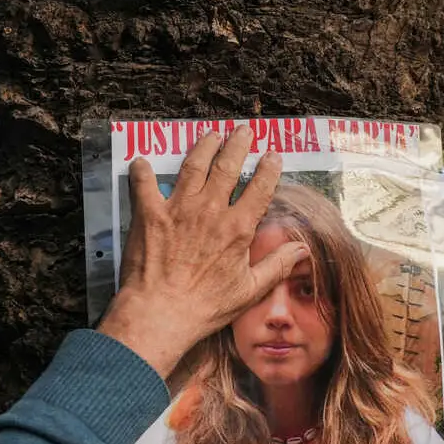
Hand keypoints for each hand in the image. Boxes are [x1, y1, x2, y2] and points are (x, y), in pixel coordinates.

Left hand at [98, 126, 308, 376]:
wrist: (160, 313)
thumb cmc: (206, 306)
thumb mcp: (249, 290)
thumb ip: (276, 266)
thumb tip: (301, 249)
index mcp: (237, 227)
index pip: (259, 188)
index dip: (268, 168)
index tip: (273, 155)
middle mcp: (210, 210)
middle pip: (227, 166)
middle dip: (238, 144)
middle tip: (243, 130)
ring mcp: (178, 208)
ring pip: (193, 165)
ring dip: (203, 146)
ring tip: (211, 134)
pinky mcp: (149, 214)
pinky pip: (144, 183)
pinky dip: (142, 171)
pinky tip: (141, 162)